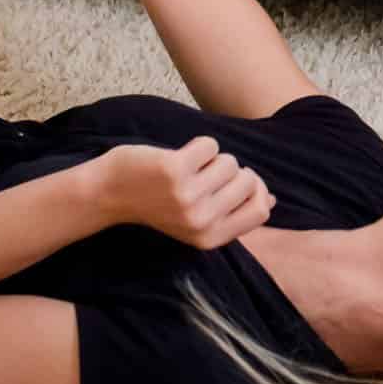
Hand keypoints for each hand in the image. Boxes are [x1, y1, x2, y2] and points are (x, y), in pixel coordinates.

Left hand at [98, 136, 273, 250]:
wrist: (110, 193)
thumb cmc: (156, 202)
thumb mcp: (196, 219)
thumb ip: (232, 212)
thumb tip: (272, 199)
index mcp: (210, 238)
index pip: (261, 211)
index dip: (258, 190)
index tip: (239, 181)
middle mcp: (202, 221)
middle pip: (247, 180)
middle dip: (231, 170)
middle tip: (202, 175)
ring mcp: (189, 196)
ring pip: (229, 161)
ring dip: (211, 158)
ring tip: (187, 168)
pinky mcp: (176, 170)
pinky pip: (210, 145)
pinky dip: (198, 144)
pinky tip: (178, 156)